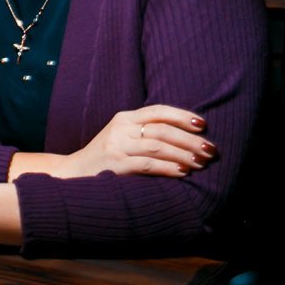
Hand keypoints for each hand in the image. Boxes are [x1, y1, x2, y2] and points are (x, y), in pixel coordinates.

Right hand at [62, 104, 215, 178]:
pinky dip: (168, 167)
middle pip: (162, 129)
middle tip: (209, 150)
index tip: (204, 125)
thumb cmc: (106, 158)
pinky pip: (148, 164)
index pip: (158, 111)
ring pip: (158, 145)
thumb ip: (145, 133)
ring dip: (183, 154)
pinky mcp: (116, 164)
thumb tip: (186, 138)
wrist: (74, 173)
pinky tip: (183, 172)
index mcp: (124, 118)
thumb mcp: (122, 138)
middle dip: (190, 139)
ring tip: (200, 163)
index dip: (182, 116)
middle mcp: (120, 128)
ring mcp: (117, 146)